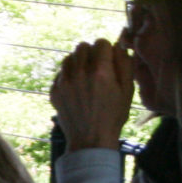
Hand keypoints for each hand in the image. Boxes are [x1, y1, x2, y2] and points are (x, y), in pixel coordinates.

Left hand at [49, 32, 135, 151]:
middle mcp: (79, 73)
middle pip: (82, 46)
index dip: (107, 49)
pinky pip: (61, 72)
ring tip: (86, 77)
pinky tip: (77, 89)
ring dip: (78, 62)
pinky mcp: (54, 90)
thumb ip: (125, 65)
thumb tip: (118, 46)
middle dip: (91, 53)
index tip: (109, 59)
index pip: (100, 42)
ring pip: (69, 57)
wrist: (90, 140)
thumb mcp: (127, 91)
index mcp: (100, 72)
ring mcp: (64, 82)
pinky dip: (69, 75)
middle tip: (98, 68)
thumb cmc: (113, 116)